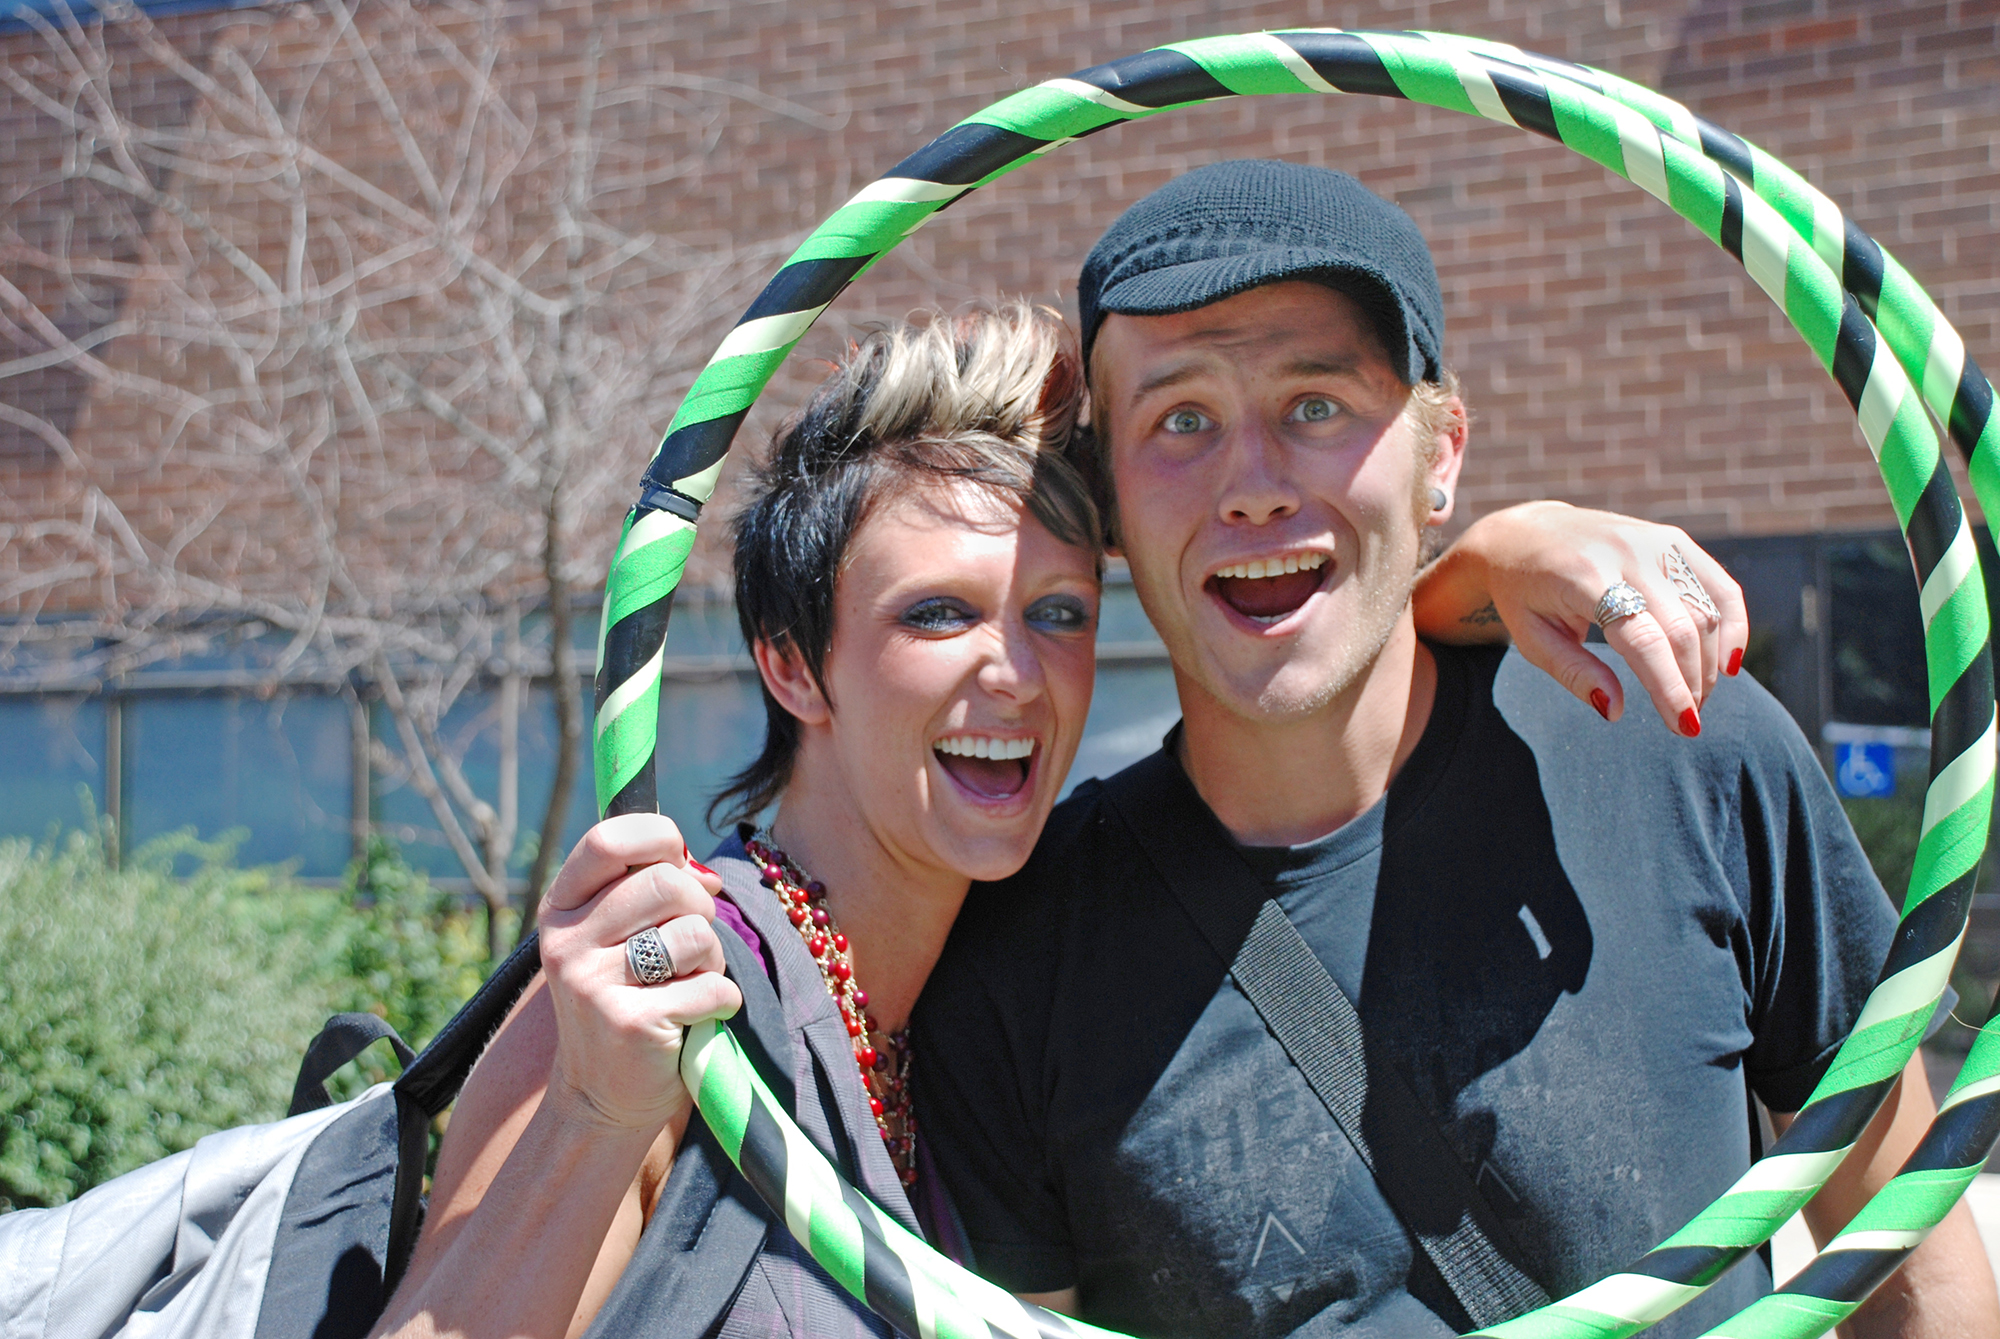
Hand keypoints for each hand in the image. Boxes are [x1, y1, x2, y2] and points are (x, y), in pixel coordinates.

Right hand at [537, 814, 741, 1133]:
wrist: (601, 1099)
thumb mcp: (618, 938)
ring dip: (713, 958)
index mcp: (561, 908)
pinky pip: (712, 986)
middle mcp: (566, 942)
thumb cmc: (626, 1001)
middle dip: (700, 908)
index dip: (660, 839)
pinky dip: (722, 1001)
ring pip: (695, 932)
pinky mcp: (629, 1023)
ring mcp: (592, 984)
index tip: (678, 865)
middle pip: (666, 882)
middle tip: (692, 945)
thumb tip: (706, 873)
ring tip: (689, 983)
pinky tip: (696, 1019)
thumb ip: (650, 891)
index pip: (609, 839)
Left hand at [1430, 501, 1748, 734]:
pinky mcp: (1672, 540)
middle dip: (1692, 682)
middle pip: (1681, 627)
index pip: (1641, 637)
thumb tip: (1614, 711)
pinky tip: (1727, 663)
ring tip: (1694, 697)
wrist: (1524, 534)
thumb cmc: (1524, 594)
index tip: (1684, 726)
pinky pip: (1720, 586)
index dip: (1668, 685)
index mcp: (1583, 576)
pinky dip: (1734, 625)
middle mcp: (1625, 551)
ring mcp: (1654, 541)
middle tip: (1686, 722)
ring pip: (1707, 610)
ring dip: (1710, 663)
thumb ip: (1573, 673)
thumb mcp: (1530, 638)